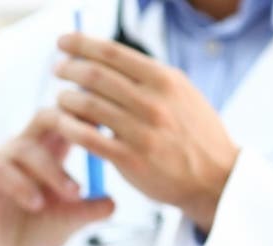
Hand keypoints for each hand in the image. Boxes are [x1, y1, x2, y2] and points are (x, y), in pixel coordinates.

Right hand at [0, 108, 115, 245]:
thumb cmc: (35, 233)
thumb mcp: (67, 223)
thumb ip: (88, 211)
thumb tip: (113, 202)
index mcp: (49, 151)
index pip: (68, 118)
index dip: (89, 116)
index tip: (114, 127)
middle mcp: (23, 149)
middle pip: (45, 116)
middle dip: (70, 124)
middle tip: (94, 142)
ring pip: (26, 148)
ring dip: (53, 171)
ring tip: (73, 195)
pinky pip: (0, 171)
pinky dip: (22, 186)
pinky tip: (37, 204)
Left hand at [53, 32, 239, 231]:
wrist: (215, 177)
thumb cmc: (193, 133)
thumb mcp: (180, 94)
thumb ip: (148, 78)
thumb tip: (108, 60)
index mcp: (165, 80)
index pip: (113, 53)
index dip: (82, 44)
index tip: (63, 42)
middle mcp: (153, 102)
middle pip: (96, 76)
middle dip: (69, 69)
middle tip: (57, 69)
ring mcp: (141, 131)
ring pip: (88, 105)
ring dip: (66, 98)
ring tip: (61, 97)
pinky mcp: (130, 159)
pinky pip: (88, 138)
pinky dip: (69, 127)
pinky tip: (61, 123)